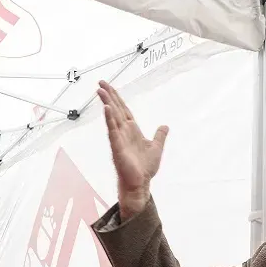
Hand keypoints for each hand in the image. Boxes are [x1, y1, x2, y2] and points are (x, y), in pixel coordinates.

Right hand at [96, 81, 167, 219]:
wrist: (140, 183)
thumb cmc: (145, 168)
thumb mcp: (156, 147)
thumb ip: (159, 136)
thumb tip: (165, 126)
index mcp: (132, 130)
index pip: (123, 109)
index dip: (117, 98)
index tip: (108, 87)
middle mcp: (124, 132)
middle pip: (115, 109)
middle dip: (108, 95)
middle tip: (100, 83)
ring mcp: (119, 139)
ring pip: (112, 117)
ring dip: (107, 103)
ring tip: (100, 91)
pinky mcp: (117, 147)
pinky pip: (113, 131)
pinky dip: (109, 120)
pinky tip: (107, 109)